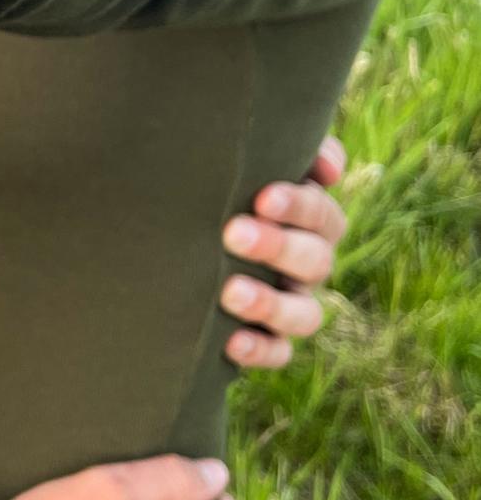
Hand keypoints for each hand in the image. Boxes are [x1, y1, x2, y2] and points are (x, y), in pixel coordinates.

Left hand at [219, 134, 347, 368]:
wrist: (172, 239)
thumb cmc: (214, 186)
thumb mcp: (237, 160)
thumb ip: (277, 145)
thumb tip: (328, 164)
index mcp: (306, 220)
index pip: (321, 213)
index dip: (301, 205)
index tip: (262, 197)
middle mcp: (306, 263)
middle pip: (315, 259)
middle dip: (278, 246)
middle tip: (233, 233)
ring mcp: (290, 304)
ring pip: (305, 315)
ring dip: (271, 304)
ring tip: (230, 292)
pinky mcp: (267, 340)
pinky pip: (278, 354)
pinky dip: (260, 350)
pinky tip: (231, 343)